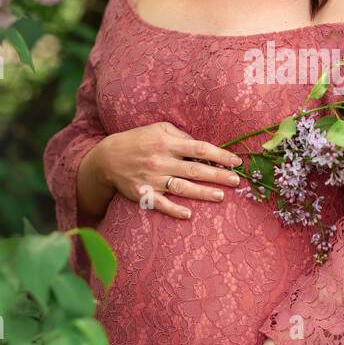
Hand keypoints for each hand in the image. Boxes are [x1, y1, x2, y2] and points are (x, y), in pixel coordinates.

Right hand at [97, 122, 242, 219]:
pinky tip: (189, 215)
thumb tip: (203, 146)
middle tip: (235, 180)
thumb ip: (181, 135)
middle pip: (194, 170)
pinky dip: (174, 210)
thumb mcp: (159, 129)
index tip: (235, 161)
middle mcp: (161, 161)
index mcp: (167, 143)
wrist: (108, 158)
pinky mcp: (143, 194)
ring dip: (202, 193)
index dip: (219, 155)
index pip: (199, 149)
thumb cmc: (139, 141)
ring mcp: (152, 179)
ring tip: (221, 196)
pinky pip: (161, 204)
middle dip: (217, 175)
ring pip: (182, 188)